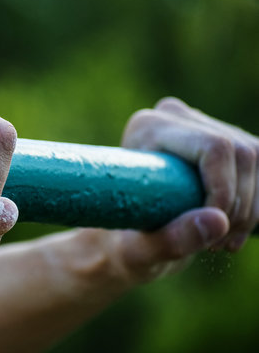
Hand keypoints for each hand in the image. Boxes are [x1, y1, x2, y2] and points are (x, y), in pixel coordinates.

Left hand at [121, 97, 257, 251]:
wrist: (127, 236)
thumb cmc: (124, 244)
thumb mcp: (137, 252)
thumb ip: (169, 240)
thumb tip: (218, 221)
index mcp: (148, 128)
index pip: (214, 147)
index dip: (225, 191)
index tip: (214, 233)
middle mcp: (177, 117)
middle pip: (242, 153)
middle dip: (239, 207)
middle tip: (216, 245)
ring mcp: (205, 125)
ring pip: (257, 159)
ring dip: (250, 211)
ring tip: (220, 243)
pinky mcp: (225, 140)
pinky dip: (256, 206)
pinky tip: (232, 233)